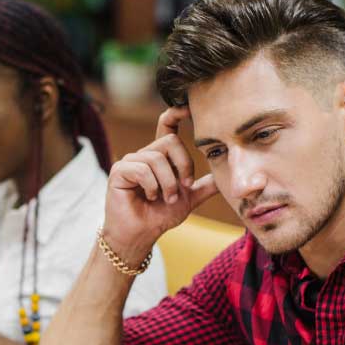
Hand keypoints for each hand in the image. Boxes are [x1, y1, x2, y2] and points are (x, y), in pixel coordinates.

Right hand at [102, 106, 217, 260]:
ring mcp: (130, 162)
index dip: (175, 115)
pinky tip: (150, 197)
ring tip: (165, 199)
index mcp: (159, 158)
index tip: (188, 108)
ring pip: (157, 158)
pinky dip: (152, 186)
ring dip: (167, 183)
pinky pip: (142, 168)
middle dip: (182, 166)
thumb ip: (205, 186)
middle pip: (170, 142)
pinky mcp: (119, 171)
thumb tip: (224, 176)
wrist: (141, 235)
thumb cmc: (159, 217)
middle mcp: (144, 155)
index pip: (167, 128)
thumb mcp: (189, 200)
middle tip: (183, 187)